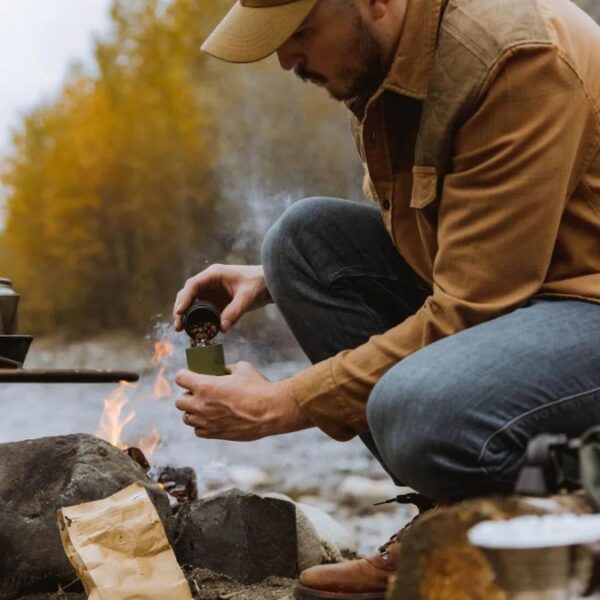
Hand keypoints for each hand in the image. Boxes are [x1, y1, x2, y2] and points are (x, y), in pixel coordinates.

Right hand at [173, 264, 270, 332]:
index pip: (193, 285)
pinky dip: (199, 320)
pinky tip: (196, 331)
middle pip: (188, 294)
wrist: (270, 284)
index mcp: (214, 274)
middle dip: (181, 309)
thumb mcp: (247, 297)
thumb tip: (222, 328)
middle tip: (178, 326)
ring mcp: (212, 292)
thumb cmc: (259, 283)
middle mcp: (209, 282)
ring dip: (187, 316)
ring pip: (193, 303)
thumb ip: (234, 311)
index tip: (179, 312)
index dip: (184, 298)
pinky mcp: (217, 302)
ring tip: (183, 331)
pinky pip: (204, 311)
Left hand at [175, 362, 311, 440]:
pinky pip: (198, 431)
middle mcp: (201, 405)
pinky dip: (202, 425)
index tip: (190, 375)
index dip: (185, 375)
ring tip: (206, 408)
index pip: (180, 378)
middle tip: (199, 393)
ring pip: (187, 418)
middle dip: (187, 395)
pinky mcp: (215, 434)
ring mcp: (207, 421)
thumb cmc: (258, 388)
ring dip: (193, 412)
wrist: (271, 410)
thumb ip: (227, 369)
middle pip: (179, 401)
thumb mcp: (242, 369)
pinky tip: (213, 419)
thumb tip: (223, 370)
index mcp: (205, 385)